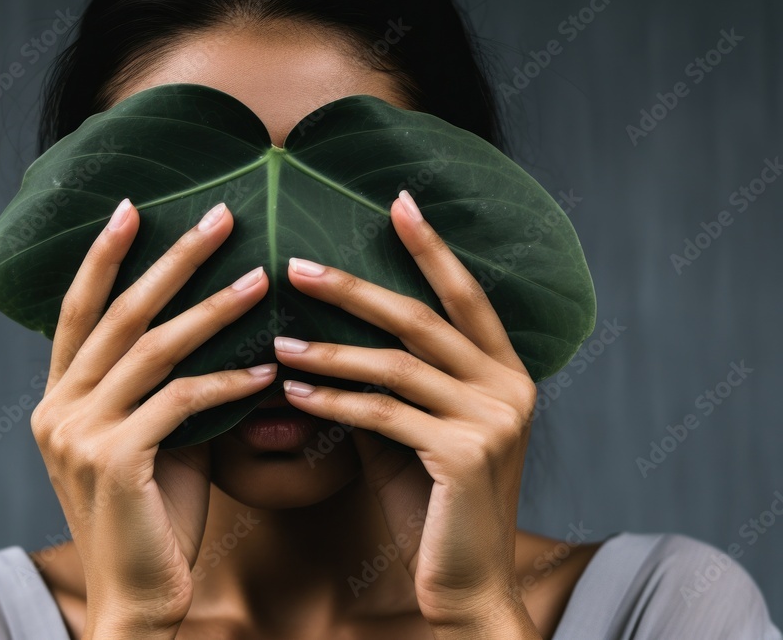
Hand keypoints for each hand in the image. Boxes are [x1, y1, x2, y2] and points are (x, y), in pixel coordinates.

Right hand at [29, 199, 274, 637]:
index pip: (79, 311)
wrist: (139, 600)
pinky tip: (268, 373)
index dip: (104, 257)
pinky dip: (229, 383)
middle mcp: (57, 408)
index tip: (134, 208)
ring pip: (153, 349)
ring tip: (260, 279)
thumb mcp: (153, 442)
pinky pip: (182, 401)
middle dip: (172, 259)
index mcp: (58, 399)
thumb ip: (167, 390)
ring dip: (212, 310)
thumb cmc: (154, 517)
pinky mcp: (114, 461)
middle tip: (220, 216)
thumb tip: (219, 337)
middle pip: (119, 314)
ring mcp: (79, 433)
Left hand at [273, 190, 539, 636]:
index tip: (397, 202)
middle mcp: (510, 387)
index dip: (432, 247)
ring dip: (328, 350)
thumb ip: (386, 387)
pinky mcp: (464, 455)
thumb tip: (322, 343)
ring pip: (395, 365)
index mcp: (507, 372)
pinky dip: (332, 403)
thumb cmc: (434, 506)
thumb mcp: (411, 434)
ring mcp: (493, 420)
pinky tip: (291, 395)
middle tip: (297, 265)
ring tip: (278, 340)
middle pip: (420, 319)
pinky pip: (382, 415)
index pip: (467, 295)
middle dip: (354, 288)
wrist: (467, 586)